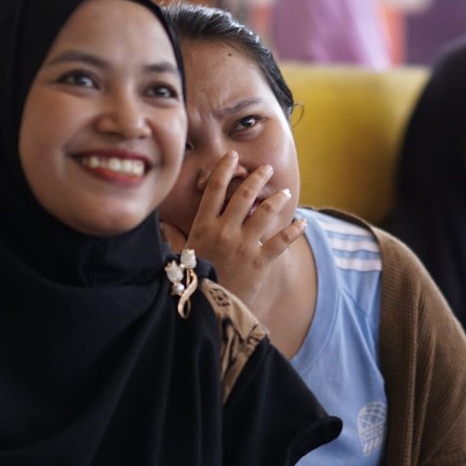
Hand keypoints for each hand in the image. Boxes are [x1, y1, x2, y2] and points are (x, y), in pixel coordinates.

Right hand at [160, 152, 303, 305]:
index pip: (214, 190)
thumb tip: (163, 224)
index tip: (233, 156)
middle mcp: (224, 231)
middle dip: (256, 178)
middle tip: (267, 168)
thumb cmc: (192, 282)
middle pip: (243, 196)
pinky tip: (302, 222)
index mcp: (203, 226)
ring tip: (283, 192)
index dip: (224, 170)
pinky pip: (282, 241)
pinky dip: (294, 230)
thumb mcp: (181, 257)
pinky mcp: (260, 261)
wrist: (207, 309)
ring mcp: (243, 245)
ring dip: (277, 200)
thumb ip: (175, 238)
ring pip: (265, 213)